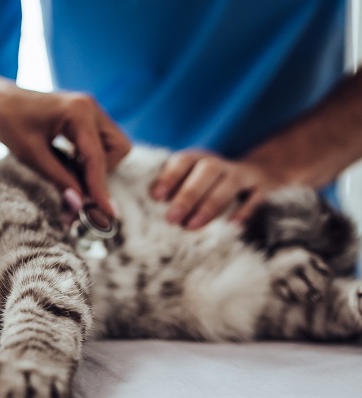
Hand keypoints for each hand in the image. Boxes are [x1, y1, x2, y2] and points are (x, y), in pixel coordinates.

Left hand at [0, 84, 130, 217]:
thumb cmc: (8, 122)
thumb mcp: (31, 154)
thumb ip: (58, 179)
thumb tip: (79, 206)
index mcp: (78, 111)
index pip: (97, 158)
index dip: (100, 188)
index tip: (107, 214)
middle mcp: (90, 107)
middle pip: (119, 148)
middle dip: (103, 171)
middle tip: (79, 185)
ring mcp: (90, 110)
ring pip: (113, 146)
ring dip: (98, 166)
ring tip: (71, 176)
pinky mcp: (85, 117)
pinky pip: (100, 142)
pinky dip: (90, 159)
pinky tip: (69, 166)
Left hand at [150, 151, 281, 228]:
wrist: (260, 172)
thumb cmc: (211, 184)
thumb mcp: (193, 180)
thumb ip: (174, 191)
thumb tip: (147, 209)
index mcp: (199, 159)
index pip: (183, 161)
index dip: (169, 176)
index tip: (156, 197)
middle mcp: (220, 163)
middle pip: (206, 171)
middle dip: (188, 195)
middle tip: (172, 219)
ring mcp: (243, 174)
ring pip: (228, 184)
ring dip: (210, 205)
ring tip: (193, 226)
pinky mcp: (262, 187)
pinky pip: (255, 197)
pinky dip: (244, 210)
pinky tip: (232, 225)